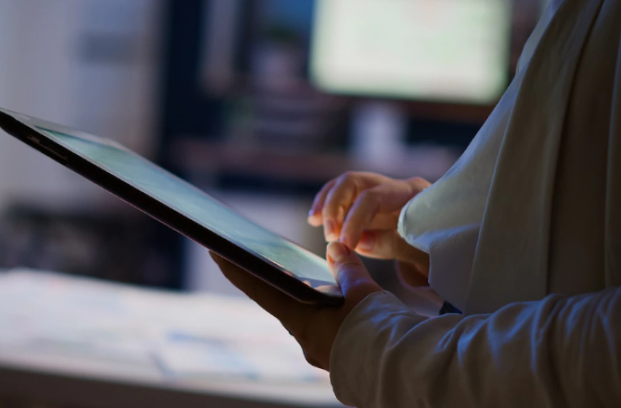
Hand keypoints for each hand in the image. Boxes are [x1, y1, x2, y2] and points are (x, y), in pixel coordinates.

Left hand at [211, 242, 381, 370]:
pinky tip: (342, 306)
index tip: (216, 251)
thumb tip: (336, 248)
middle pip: (283, 304)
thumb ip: (347, 268)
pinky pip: (326, 332)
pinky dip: (327, 316)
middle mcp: (305, 340)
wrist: (404, 372)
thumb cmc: (379, 331)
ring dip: (308, 301)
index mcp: (302, 321)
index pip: (259, 289)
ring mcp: (322, 353)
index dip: (236, 269)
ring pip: (308, 319)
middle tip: (266, 258)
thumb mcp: (363, 291)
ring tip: (314, 280)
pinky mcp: (339, 360)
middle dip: (277, 282)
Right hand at [308, 172, 430, 284]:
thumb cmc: (439, 250)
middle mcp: (395, 186)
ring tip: (314, 222)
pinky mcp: (371, 201)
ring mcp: (381, 191)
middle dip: (334, 206)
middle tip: (328, 234)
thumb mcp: (422, 252)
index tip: (343, 244)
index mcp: (412, 194)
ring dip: (326, 202)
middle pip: (354, 182)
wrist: (449, 249)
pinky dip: (327, 204)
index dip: (353, 220)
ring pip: (345, 185)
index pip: (372, 198)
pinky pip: (344, 195)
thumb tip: (358, 242)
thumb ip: (393, 245)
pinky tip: (314, 218)